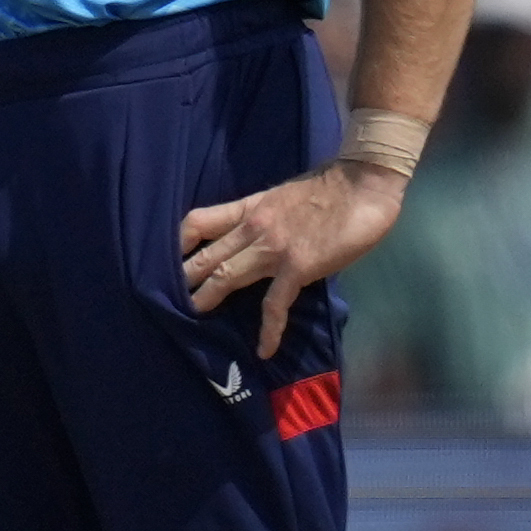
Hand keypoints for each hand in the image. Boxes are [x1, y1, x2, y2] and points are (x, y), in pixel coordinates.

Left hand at [178, 160, 405, 360]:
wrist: (364, 180)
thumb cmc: (332, 186)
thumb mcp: (285, 196)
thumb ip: (267, 216)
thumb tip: (259, 236)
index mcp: (250, 207)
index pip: (198, 222)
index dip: (178, 242)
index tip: (168, 260)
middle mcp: (254, 227)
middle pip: (206, 255)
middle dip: (185, 278)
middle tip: (166, 298)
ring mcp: (273, 248)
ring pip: (226, 276)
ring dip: (207, 298)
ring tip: (193, 317)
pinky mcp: (298, 267)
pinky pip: (275, 304)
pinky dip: (269, 329)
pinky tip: (264, 349)